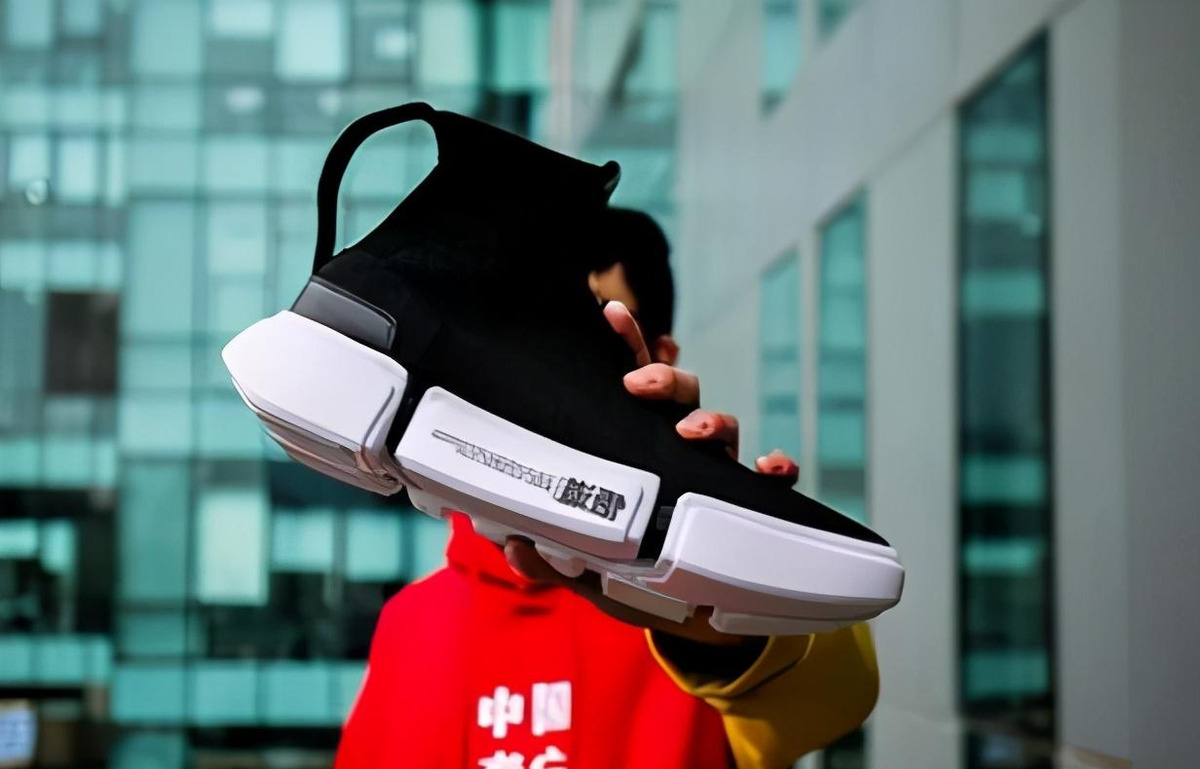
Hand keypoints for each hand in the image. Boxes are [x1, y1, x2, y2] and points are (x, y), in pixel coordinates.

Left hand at [504, 301, 799, 645]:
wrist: (689, 624)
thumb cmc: (637, 582)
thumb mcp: (589, 572)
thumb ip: (551, 560)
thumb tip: (514, 546)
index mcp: (637, 449)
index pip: (630, 388)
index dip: (626, 348)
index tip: (612, 313)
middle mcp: (678, 451)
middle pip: (679, 394)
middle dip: (664, 379)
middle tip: (640, 387)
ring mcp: (715, 476)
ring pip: (722, 427)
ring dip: (712, 420)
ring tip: (691, 432)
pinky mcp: (749, 508)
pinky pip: (771, 483)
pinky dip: (775, 470)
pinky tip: (772, 468)